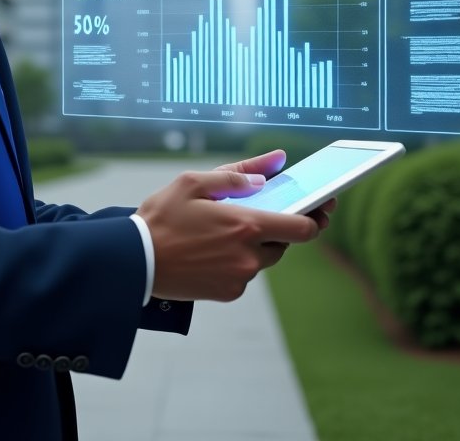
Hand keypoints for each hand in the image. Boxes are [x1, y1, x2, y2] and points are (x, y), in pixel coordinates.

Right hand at [136, 151, 319, 302]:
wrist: (135, 261)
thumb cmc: (162, 217)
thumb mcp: (195, 182)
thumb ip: (238, 174)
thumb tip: (273, 165)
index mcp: (247, 225)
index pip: (303, 228)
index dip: (317, 217)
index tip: (323, 207)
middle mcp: (250, 256)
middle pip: (284, 242)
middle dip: (275, 226)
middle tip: (255, 211)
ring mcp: (240, 278)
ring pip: (263, 258)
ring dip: (255, 243)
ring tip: (224, 228)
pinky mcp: (228, 293)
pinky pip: (245, 273)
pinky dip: (237, 259)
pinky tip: (212, 247)